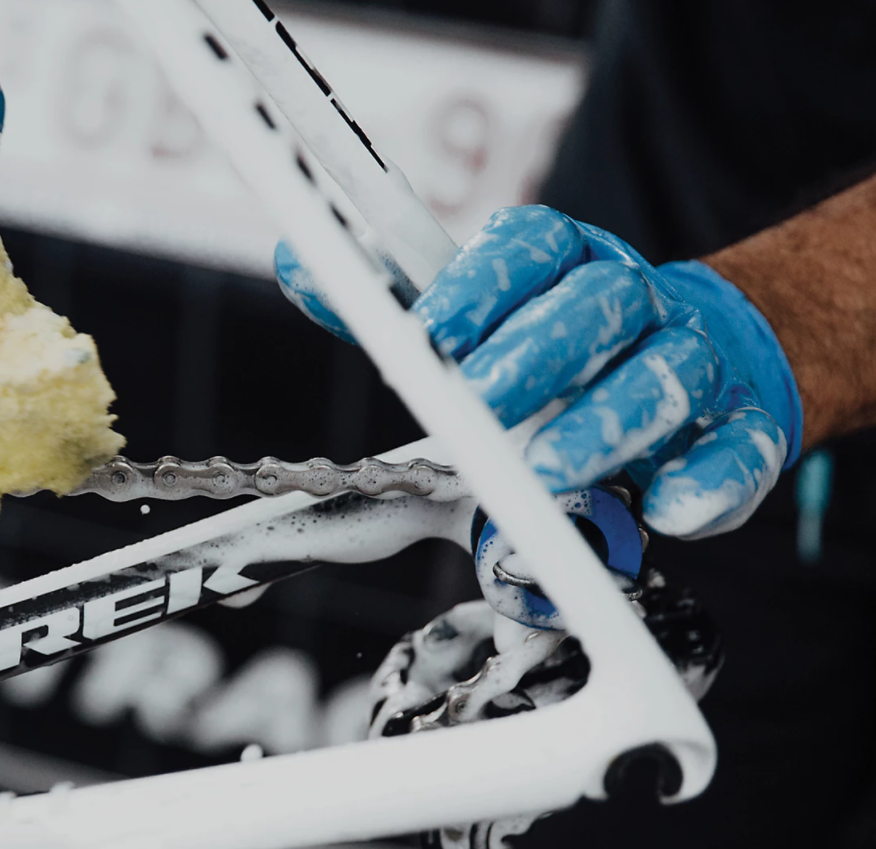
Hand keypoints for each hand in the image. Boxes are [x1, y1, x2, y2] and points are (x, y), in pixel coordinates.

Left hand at [275, 206, 803, 538]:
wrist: (708, 362)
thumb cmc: (567, 348)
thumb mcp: (480, 318)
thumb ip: (393, 303)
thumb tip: (296, 264)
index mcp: (567, 263)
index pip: (530, 248)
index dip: (482, 284)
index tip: (431, 328)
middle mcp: (634, 301)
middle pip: (594, 305)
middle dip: (532, 353)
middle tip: (477, 401)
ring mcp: (694, 361)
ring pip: (663, 376)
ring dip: (606, 422)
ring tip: (554, 466)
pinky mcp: (742, 429)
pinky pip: (735, 451)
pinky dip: (704, 480)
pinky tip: (667, 507)